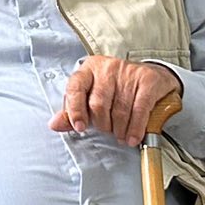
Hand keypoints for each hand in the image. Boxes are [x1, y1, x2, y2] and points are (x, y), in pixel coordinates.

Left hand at [48, 56, 181, 146]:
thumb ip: (72, 111)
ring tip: (121, 136)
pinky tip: (133, 137)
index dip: (75, 110)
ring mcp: (128, 72)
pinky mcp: (147, 80)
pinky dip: (135, 128)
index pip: (75, 88)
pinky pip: (139, 110)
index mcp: (88, 69)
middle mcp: (107, 67)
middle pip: (98, 103)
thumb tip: (54, 124)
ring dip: (119, 130)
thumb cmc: (115, 88)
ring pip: (119, 109)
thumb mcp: (91, 96)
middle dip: (102, 124)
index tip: (79, 127)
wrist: (150, 76)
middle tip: (107, 131)